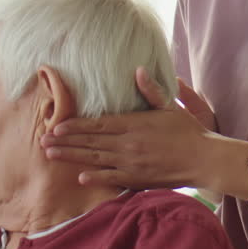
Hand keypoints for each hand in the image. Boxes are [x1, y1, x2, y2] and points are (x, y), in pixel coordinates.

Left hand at [41, 67, 215, 189]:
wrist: (204, 159)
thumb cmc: (188, 131)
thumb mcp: (170, 106)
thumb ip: (151, 90)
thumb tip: (138, 70)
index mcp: (134, 124)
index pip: (98, 124)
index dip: (76, 126)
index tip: (57, 126)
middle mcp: (129, 143)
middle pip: (91, 142)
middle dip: (65, 141)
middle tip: (43, 142)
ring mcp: (132, 162)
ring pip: (95, 159)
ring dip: (72, 157)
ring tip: (51, 155)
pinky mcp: (138, 178)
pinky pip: (112, 178)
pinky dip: (96, 177)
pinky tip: (80, 176)